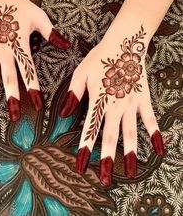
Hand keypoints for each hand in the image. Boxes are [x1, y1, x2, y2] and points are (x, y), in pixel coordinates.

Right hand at [0, 0, 70, 121]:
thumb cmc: (18, 4)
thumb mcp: (38, 16)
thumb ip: (51, 33)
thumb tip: (67, 45)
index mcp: (20, 45)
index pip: (29, 72)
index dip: (34, 89)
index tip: (39, 105)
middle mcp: (4, 51)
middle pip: (9, 78)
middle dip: (12, 99)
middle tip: (14, 117)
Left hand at [59, 25, 164, 185]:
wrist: (124, 44)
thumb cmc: (100, 58)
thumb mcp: (81, 73)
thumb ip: (73, 94)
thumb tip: (64, 115)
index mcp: (98, 100)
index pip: (90, 129)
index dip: (85, 149)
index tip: (81, 167)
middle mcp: (115, 106)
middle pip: (110, 137)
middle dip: (106, 159)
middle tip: (104, 180)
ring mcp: (132, 104)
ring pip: (130, 133)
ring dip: (130, 153)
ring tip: (131, 173)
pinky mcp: (143, 99)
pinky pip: (150, 119)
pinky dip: (155, 134)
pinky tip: (158, 149)